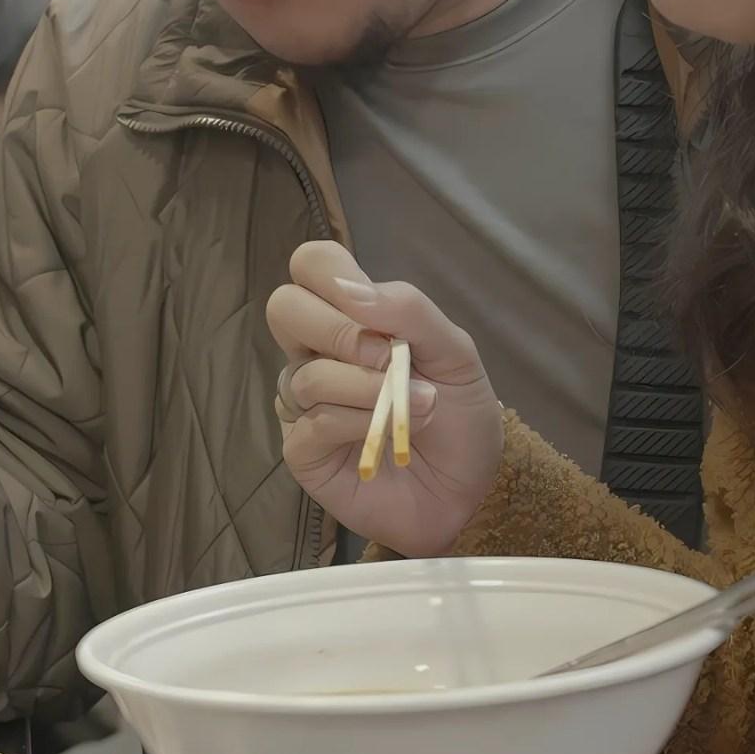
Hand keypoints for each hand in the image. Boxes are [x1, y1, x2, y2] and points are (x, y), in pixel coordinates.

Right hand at [264, 241, 503, 557]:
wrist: (471, 488)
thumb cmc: (460, 415)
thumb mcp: (455, 351)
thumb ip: (409, 309)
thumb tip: (351, 289)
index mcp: (351, 317)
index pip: (311, 265)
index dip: (332, 275)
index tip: (376, 312)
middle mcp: (317, 353)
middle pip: (283, 307)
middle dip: (342, 332)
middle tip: (391, 359)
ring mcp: (304, 403)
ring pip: (306, 374)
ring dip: (372, 389)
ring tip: (420, 407)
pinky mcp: (303, 450)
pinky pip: (314, 422)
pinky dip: (358, 423)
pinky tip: (387, 434)